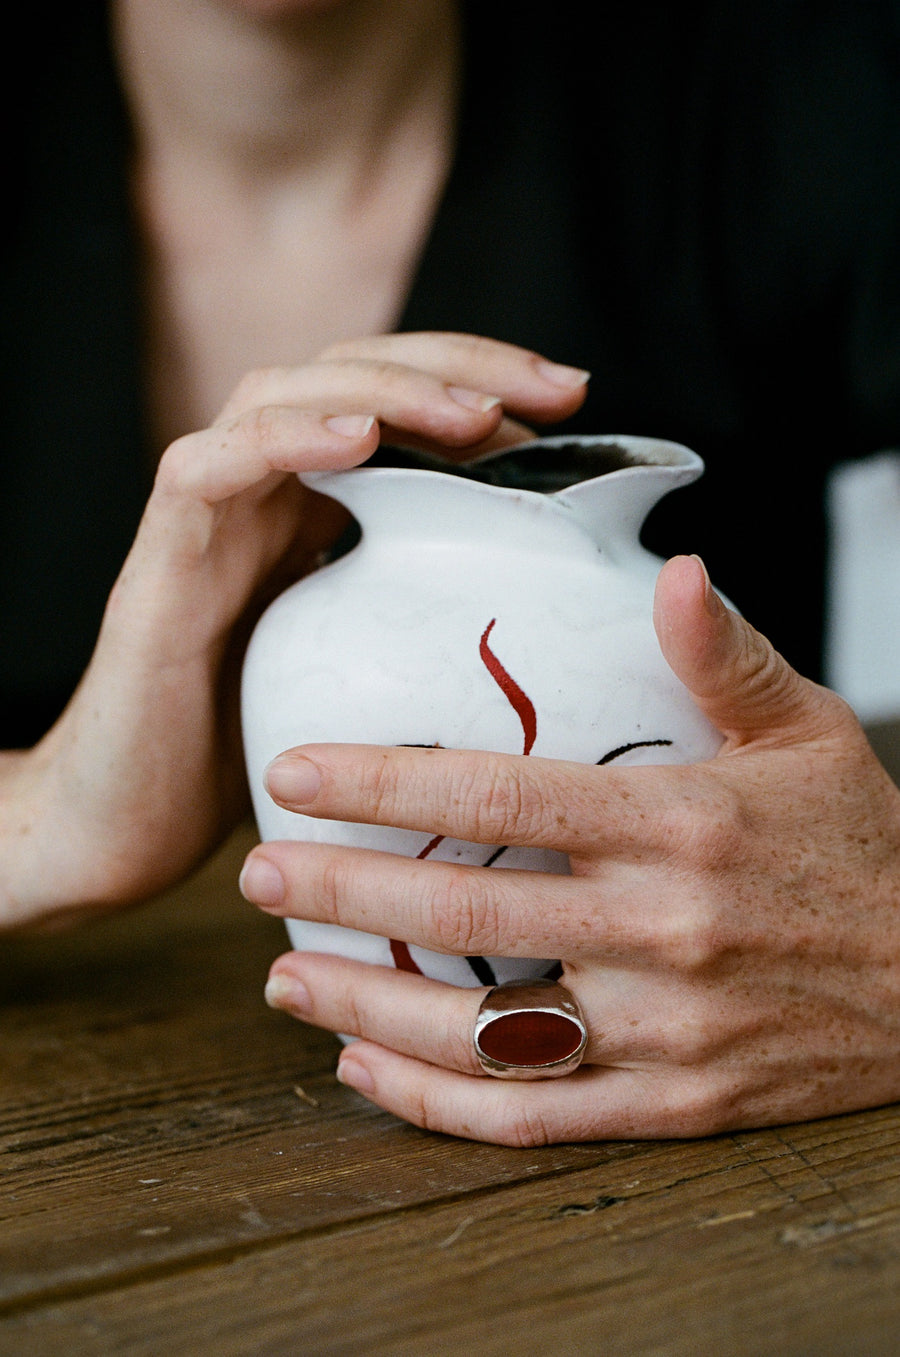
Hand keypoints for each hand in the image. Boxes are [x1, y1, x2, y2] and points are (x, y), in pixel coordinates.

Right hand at [0, 333, 587, 928]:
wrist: (128, 824)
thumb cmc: (261, 756)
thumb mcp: (372, 679)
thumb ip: (430, 625)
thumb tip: (552, 620)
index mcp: (312, 509)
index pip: (394, 402)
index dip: (483, 382)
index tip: (575, 400)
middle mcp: (260, 494)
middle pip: (348, 372)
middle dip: (457, 365)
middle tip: (557, 389)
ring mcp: (207, 518)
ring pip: (279, 393)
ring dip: (383, 390)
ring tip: (471, 414)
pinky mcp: (159, 560)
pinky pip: (208, 468)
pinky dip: (282, 438)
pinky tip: (355, 438)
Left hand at [241, 554, 899, 1145]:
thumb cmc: (861, 846)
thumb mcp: (810, 733)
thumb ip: (728, 658)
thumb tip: (672, 570)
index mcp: (684, 825)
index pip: (506, 800)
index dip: (388, 785)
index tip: (298, 770)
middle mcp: (664, 933)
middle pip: (471, 918)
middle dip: (346, 892)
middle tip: (257, 871)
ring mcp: (663, 1032)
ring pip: (483, 1036)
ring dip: (367, 1007)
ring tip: (283, 976)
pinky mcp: (669, 1106)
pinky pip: (532, 1119)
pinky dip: (435, 1103)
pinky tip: (364, 1068)